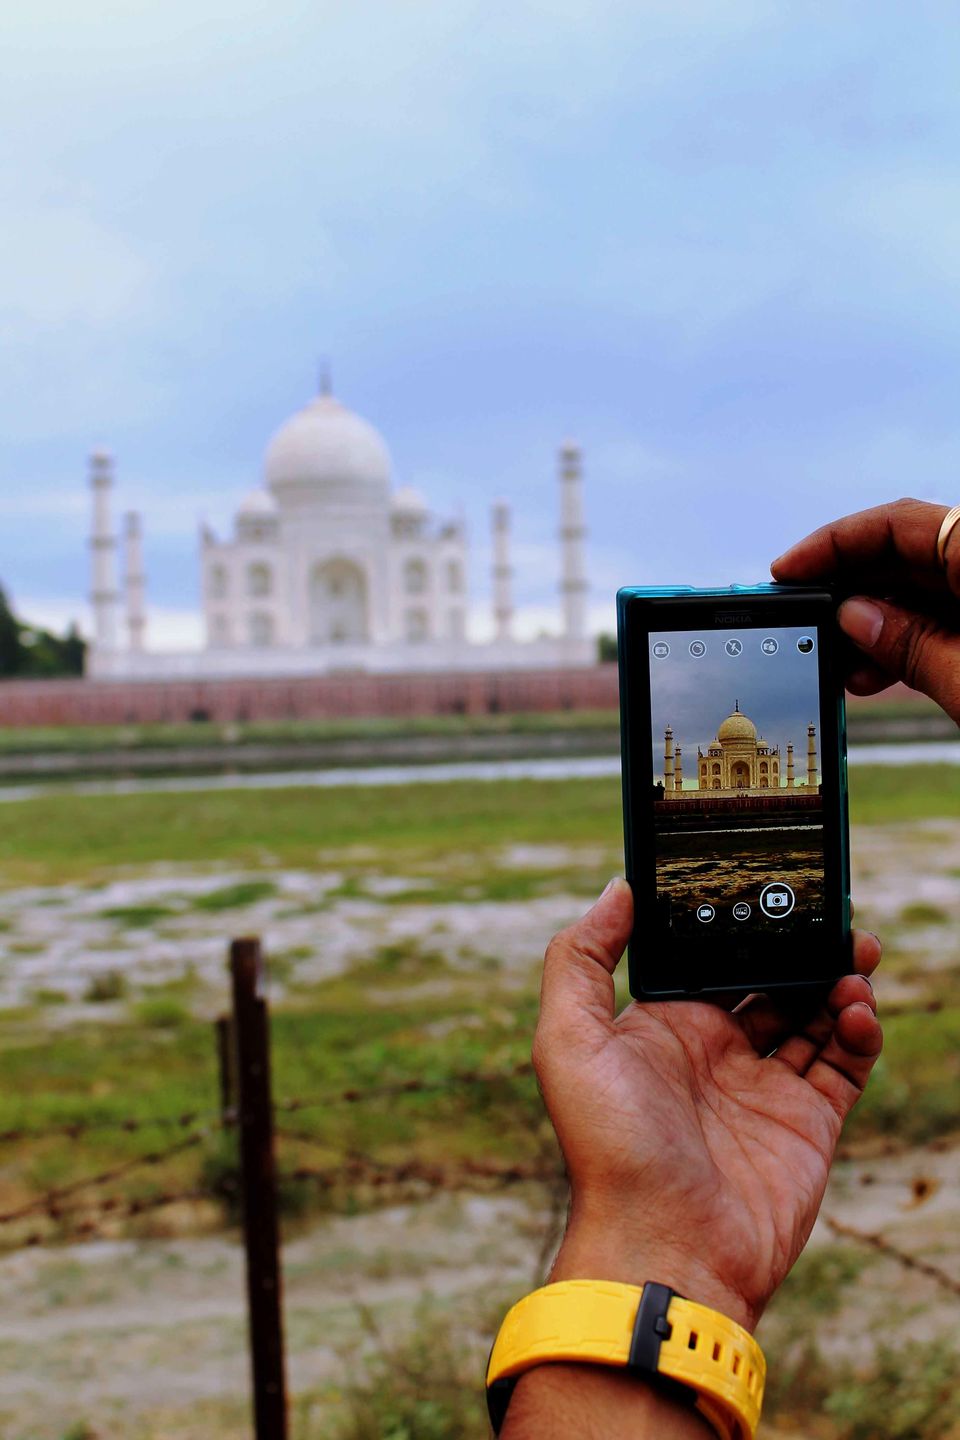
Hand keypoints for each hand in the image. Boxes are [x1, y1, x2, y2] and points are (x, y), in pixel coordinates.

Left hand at [533, 879, 882, 1333]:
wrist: (665, 1250)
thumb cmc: (607, 1148)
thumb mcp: (568, 1040)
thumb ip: (581, 956)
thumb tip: (618, 887)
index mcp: (661, 1027)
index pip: (708, 959)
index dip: (737, 923)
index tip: (765, 884)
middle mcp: (714, 1053)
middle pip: (769, 979)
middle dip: (799, 945)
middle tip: (830, 913)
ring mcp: (763, 1088)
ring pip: (813, 1013)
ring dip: (835, 977)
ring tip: (854, 953)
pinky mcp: (808, 1124)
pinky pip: (844, 1062)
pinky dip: (858, 1028)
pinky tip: (855, 1005)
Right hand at [770, 497, 959, 720]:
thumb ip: (912, 646)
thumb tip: (853, 618)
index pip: (897, 524)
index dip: (832, 544)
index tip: (786, 572)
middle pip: (904, 557)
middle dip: (848, 592)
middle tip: (799, 622)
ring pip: (921, 592)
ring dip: (873, 626)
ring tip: (835, 663)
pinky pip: (944, 619)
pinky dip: (907, 642)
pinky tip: (873, 674)